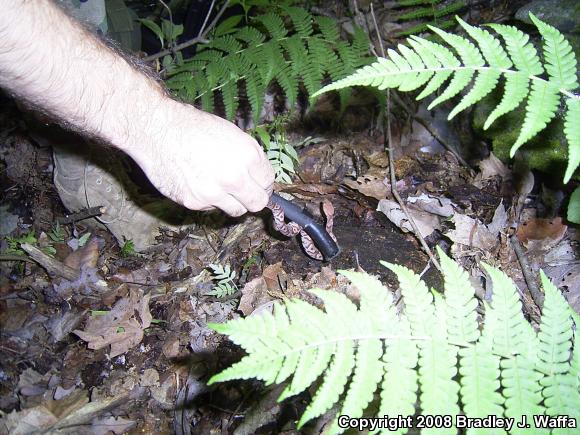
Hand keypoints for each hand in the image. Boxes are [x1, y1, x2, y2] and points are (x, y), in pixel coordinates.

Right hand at [130, 101, 273, 216]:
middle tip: (245, 192)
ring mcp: (214, 193)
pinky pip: (211, 208)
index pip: (268, 181)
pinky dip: (209, 200)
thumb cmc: (193, 126)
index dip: (262, 182)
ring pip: (237, 211)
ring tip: (219, 186)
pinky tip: (198, 182)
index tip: (256, 182)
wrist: (157, 130)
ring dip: (233, 202)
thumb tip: (259, 176)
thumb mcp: (231, 133)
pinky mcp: (195, 202)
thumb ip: (249, 157)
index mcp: (248, 155)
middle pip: (258, 203)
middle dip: (254, 198)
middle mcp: (234, 178)